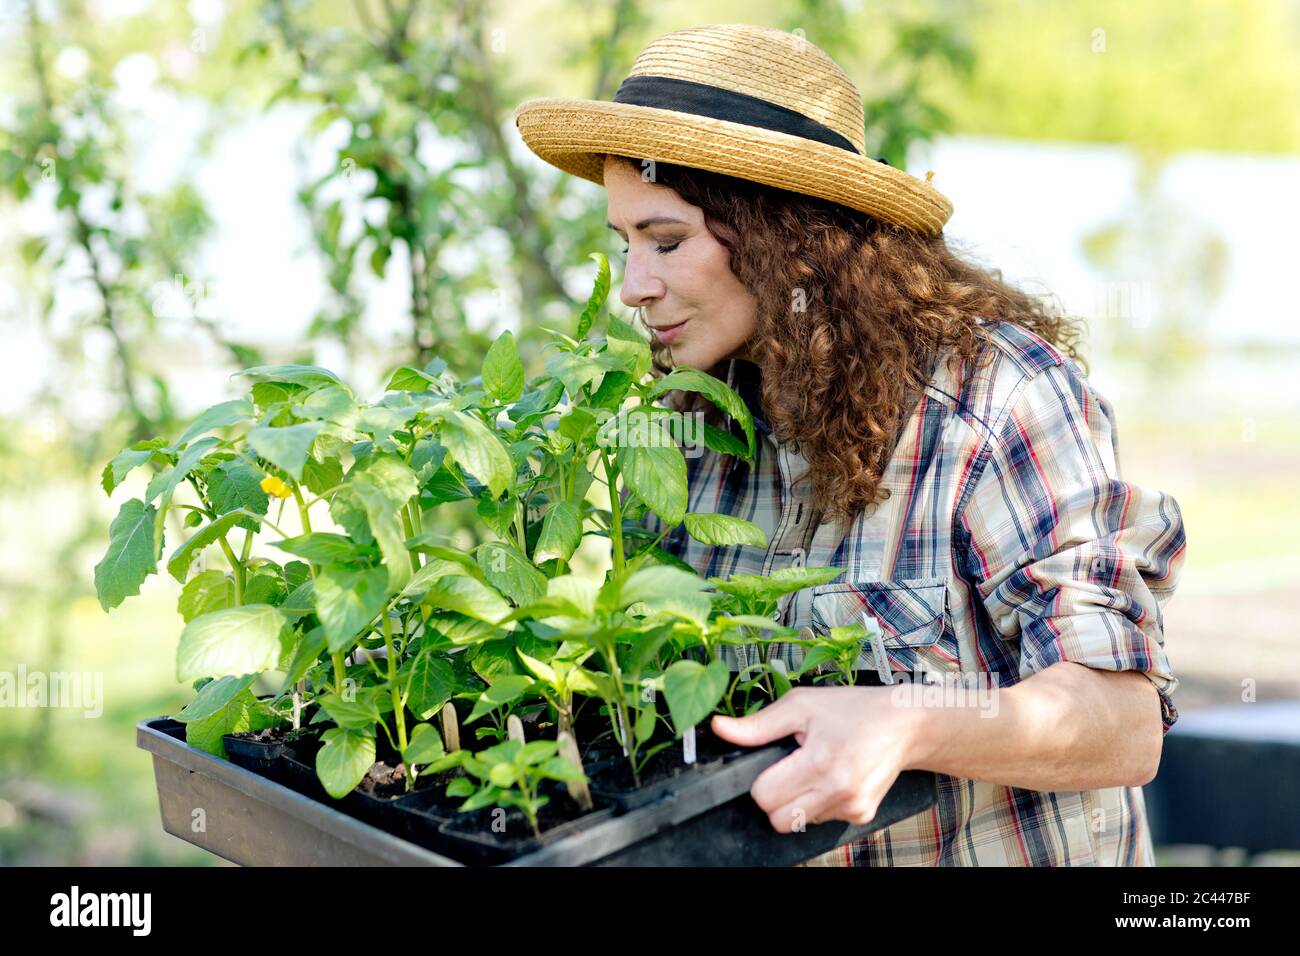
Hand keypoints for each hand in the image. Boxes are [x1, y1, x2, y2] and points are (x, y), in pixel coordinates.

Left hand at [710, 686, 923, 832]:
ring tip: (815, 768)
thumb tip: (720, 729)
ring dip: (798, 801)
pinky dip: (819, 802)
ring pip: (799, 823)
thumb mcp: (802, 705)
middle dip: (775, 797)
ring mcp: (852, 807)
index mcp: (819, 761)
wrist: (904, 724)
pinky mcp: (861, 815)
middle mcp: (838, 790)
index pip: (765, 797)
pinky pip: (821, 820)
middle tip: (790, 769)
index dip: (760, 781)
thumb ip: (758, 724)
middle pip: (778, 819)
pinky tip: (832, 777)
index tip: (774, 764)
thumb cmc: (854, 709)